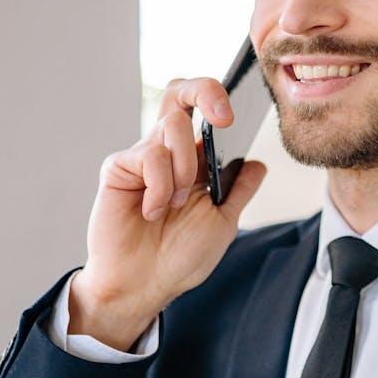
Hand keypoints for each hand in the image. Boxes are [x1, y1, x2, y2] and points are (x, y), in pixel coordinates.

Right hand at [70, 77, 266, 350]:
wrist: (143, 286)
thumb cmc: (178, 259)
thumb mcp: (223, 223)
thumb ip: (240, 191)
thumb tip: (258, 163)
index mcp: (193, 161)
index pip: (203, 110)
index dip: (218, 97)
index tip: (234, 118)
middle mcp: (167, 152)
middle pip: (180, 93)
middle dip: (205, 91)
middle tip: (222, 120)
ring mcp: (142, 158)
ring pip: (173, 125)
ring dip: (185, 167)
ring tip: (175, 205)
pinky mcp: (119, 168)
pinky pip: (149, 155)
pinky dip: (160, 187)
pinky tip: (152, 212)